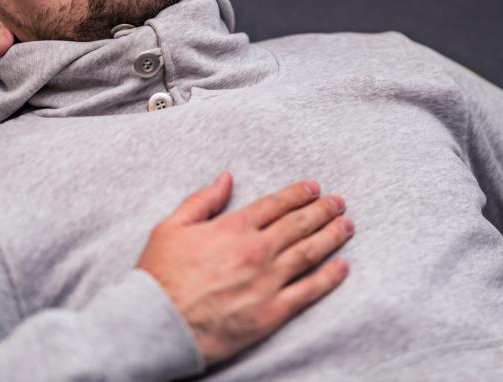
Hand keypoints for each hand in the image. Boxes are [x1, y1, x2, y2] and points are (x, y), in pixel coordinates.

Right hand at [135, 171, 353, 366]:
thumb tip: (226, 177)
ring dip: (332, 235)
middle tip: (339, 202)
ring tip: (347, 225)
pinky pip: (308, 291)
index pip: (276, 204)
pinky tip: (343, 266)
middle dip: (322, 210)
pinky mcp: (271, 312)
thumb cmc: (158, 277)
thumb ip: (202, 200)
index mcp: (234, 227)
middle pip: (299, 224)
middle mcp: (256, 250)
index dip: (298, 193)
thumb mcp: (171, 227)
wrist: (156, 325)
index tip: (314, 188)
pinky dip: (329, 277)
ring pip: (309, 252)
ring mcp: (267, 281)